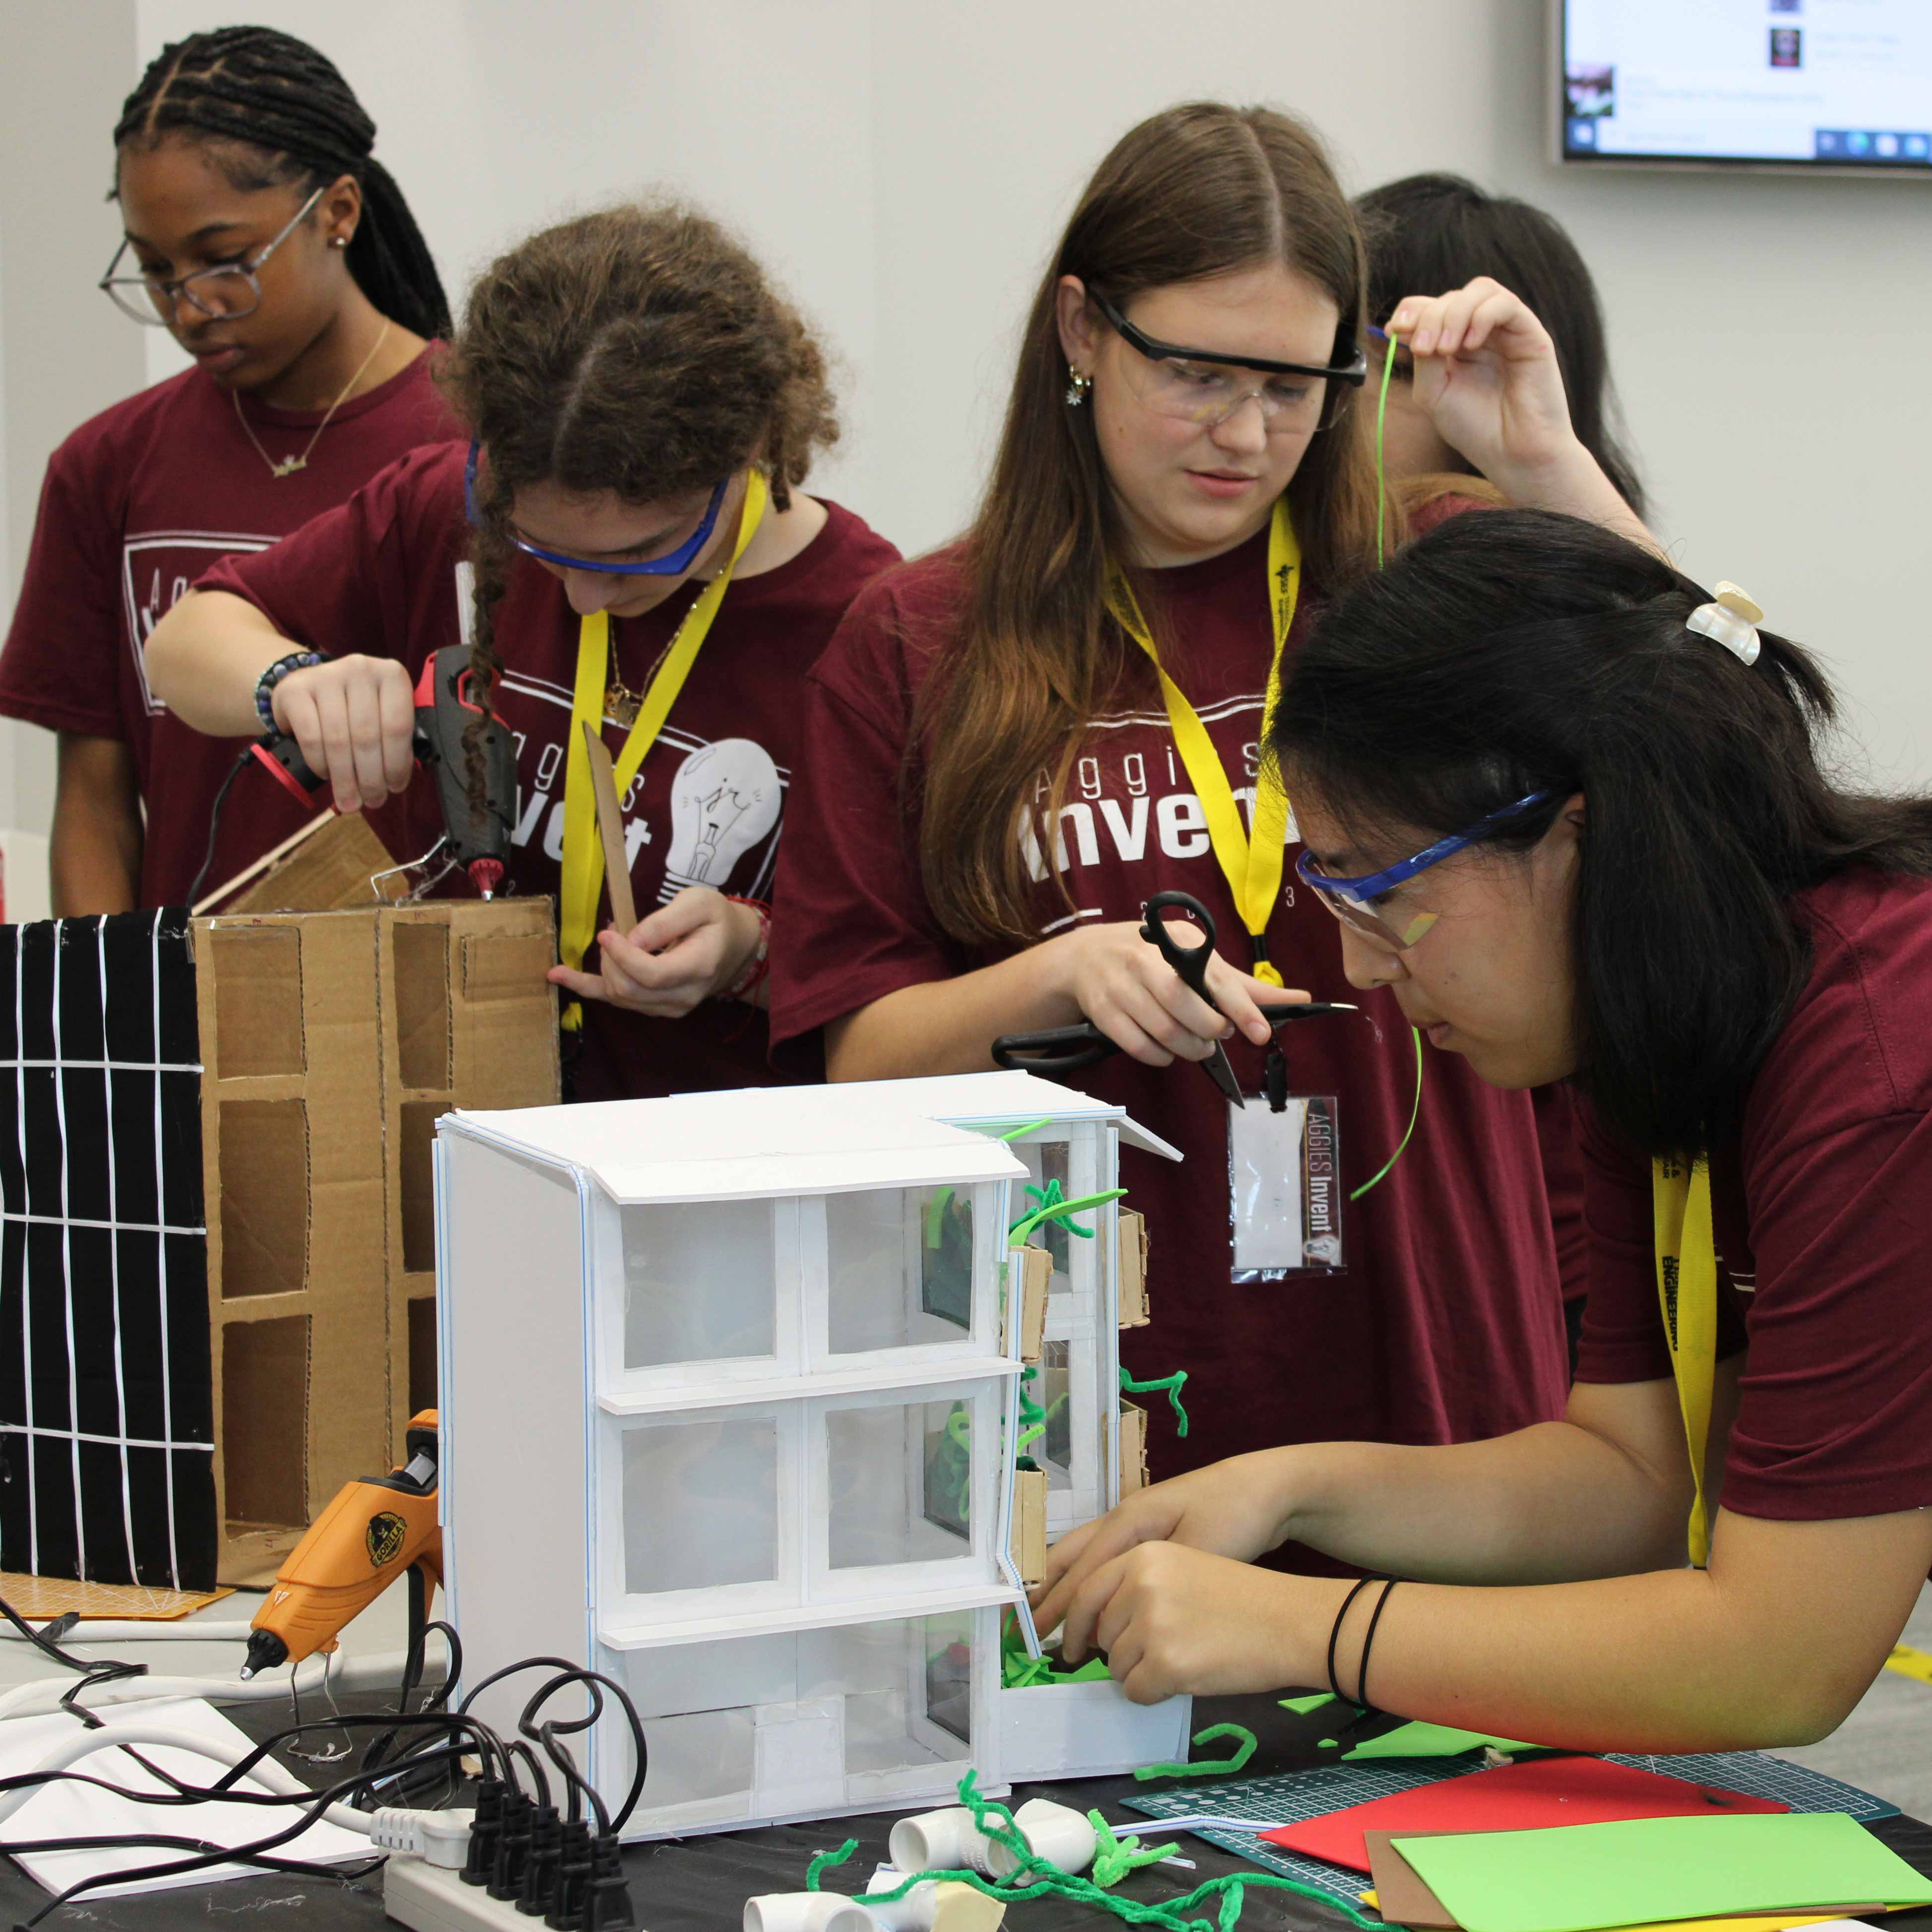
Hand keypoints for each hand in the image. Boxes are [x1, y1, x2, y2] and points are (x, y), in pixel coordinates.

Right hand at [270, 655, 414, 814]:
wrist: (307, 684)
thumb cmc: (353, 708)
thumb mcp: (382, 714)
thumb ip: (393, 739)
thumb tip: (396, 780)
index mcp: (391, 675)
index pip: (398, 726)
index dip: (397, 764)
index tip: (395, 788)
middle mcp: (360, 669)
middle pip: (368, 737)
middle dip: (371, 778)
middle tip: (372, 801)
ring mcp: (326, 676)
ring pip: (339, 740)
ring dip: (345, 779)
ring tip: (350, 801)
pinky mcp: (295, 690)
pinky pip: (311, 737)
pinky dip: (319, 763)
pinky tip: (326, 776)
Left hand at [547, 886, 759, 1016]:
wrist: (736, 947)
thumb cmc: (717, 919)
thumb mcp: (698, 904)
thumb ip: (664, 921)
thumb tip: (630, 939)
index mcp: (698, 968)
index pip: (651, 975)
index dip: (622, 956)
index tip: (607, 931)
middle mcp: (684, 996)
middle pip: (630, 989)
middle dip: (610, 959)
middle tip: (613, 929)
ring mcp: (670, 1008)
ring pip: (620, 998)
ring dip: (603, 968)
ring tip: (608, 939)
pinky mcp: (657, 1009)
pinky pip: (616, 1002)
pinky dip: (585, 987)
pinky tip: (558, 975)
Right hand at [1032, 1452, 1299, 1639]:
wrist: (1266, 1488)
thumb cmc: (1232, 1516)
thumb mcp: (1195, 1551)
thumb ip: (1155, 1583)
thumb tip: (1118, 1621)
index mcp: (1129, 1520)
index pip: (1083, 1569)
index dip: (1061, 1607)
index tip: (1042, 1639)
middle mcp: (1123, 1517)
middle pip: (1071, 1557)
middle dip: (1047, 1595)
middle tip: (1024, 1631)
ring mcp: (1136, 1521)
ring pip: (1084, 1555)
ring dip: (1063, 1587)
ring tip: (1043, 1619)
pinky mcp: (1151, 1531)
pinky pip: (1104, 1558)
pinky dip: (1087, 1580)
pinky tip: (1087, 1602)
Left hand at [1046, 1541, 1308, 1703]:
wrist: (1288, 1621)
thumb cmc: (1240, 1598)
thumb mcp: (1183, 1569)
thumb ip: (1138, 1587)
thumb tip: (1096, 1628)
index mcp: (1143, 1556)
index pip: (1087, 1592)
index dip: (1074, 1624)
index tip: (1067, 1647)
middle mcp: (1140, 1584)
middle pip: (1102, 1633)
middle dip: (1121, 1651)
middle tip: (1159, 1653)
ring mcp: (1151, 1624)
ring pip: (1117, 1666)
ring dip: (1142, 1672)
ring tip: (1185, 1657)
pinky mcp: (1166, 1663)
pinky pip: (1136, 1691)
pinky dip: (1154, 1693)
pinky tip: (1186, 1677)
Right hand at [1047, 916, 1303, 1066]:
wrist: (1085, 957)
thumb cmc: (1151, 956)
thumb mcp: (1193, 955)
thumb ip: (1243, 984)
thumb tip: (1299, 998)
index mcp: (1175, 944)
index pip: (1214, 979)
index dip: (1241, 1009)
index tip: (1261, 1033)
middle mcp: (1145, 963)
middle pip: (1186, 1008)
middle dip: (1210, 1030)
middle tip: (1218, 1034)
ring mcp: (1121, 989)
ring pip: (1165, 1033)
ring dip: (1189, 1048)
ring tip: (1198, 1045)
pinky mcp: (1104, 1014)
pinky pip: (1140, 1048)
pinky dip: (1161, 1057)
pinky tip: (1168, 1050)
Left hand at [1388, 277, 1575, 484]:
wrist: (1514, 456)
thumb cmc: (1475, 429)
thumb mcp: (1433, 393)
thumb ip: (1422, 357)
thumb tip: (1406, 325)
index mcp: (1455, 346)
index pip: (1431, 307)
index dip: (1411, 310)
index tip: (1394, 331)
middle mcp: (1481, 333)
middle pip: (1451, 297)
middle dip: (1430, 318)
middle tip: (1424, 350)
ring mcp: (1506, 331)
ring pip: (1479, 291)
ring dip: (1454, 314)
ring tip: (1446, 350)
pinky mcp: (1530, 334)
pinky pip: (1505, 303)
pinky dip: (1482, 317)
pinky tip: (1470, 346)